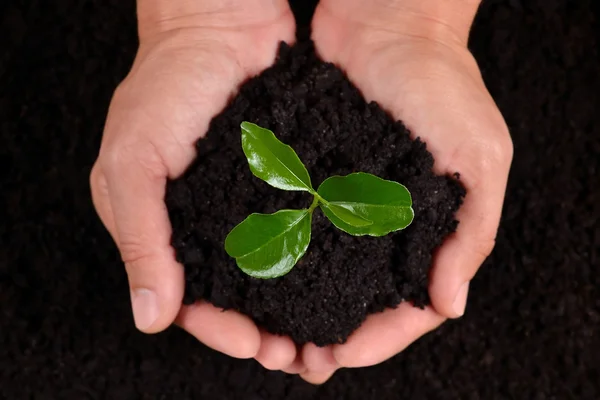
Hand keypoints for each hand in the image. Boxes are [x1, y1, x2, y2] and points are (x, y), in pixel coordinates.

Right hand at [90, 0, 300, 367]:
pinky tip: (335, 279)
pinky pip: (295, 229)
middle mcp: (203, 223)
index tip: (254, 344)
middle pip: (231, 294)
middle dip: (261, 329)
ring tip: (321, 332)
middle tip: (295, 355)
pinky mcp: (279, 183)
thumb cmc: (166, 85)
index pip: (185, 298)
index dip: (218, 328)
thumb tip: (151, 318)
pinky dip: (311, 259)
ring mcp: (243, 204)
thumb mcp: (132, 162)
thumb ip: (139, 238)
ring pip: (268, 271)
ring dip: (291, 305)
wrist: (220, 24)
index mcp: (160, 226)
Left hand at [298, 0, 512, 382]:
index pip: (409, 306)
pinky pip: (301, 229)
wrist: (389, 22)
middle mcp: (389, 225)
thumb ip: (469, 231)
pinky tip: (259, 281)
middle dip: (332, 334)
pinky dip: (283, 260)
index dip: (378, 339)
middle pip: (362, 300)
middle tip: (295, 361)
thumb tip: (448, 305)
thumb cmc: (442, 83)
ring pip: (326, 274)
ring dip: (301, 307)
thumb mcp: (479, 155)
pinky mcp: (318, 178)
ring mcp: (351, 204)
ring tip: (270, 336)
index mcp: (432, 228)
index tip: (338, 357)